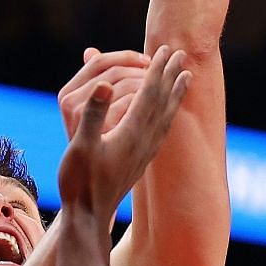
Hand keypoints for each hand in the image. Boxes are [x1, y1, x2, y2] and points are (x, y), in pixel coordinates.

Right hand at [56, 45, 190, 214]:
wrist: (90, 216)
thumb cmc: (80, 181)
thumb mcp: (81, 146)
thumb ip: (93, 114)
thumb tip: (104, 85)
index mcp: (131, 131)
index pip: (149, 93)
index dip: (156, 70)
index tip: (164, 50)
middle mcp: (145, 139)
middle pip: (163, 100)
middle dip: (170, 75)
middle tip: (180, 54)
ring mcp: (146, 150)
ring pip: (167, 115)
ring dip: (176, 92)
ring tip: (185, 77)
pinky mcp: (143, 159)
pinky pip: (163, 128)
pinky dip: (170, 112)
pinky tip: (170, 112)